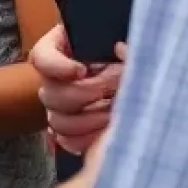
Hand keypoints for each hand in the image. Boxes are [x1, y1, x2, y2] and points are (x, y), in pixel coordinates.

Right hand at [29, 25, 124, 154]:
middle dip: (80, 95)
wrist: (146, 90)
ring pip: (55, 120)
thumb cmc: (136, 62)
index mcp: (63, 50)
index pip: (41, 57)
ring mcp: (62, 107)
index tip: (83, 70)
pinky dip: (83, 140)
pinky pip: (65, 141)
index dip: (57, 66)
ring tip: (113, 114)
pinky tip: (103, 132)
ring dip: (85, 120)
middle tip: (110, 91)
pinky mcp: (72, 131)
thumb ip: (128, 48)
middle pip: (48, 93)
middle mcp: (57, 79)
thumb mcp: (133, 47)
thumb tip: (120, 48)